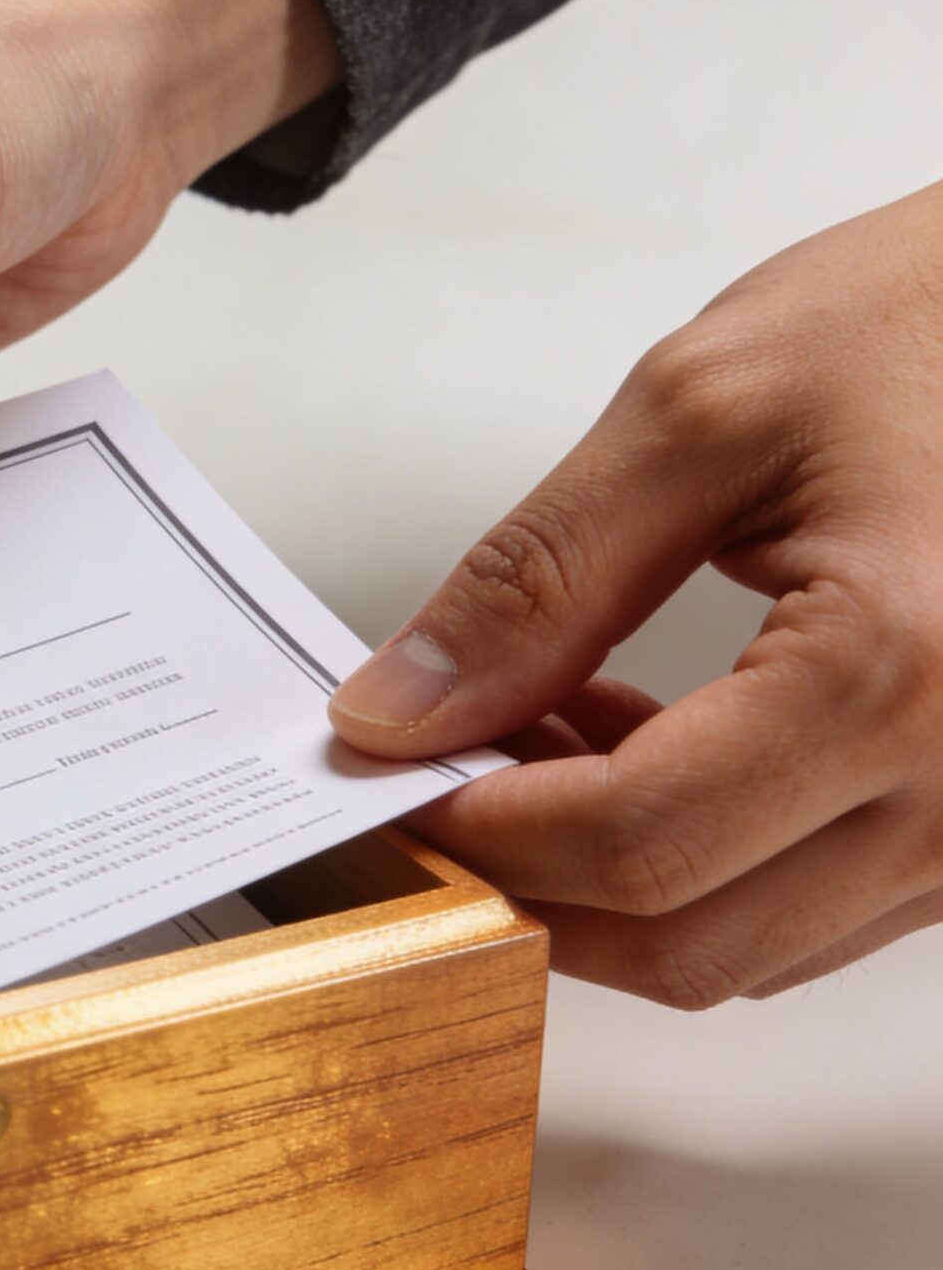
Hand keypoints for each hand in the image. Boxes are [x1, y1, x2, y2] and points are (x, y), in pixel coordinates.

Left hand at [330, 179, 942, 1005]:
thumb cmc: (928, 322)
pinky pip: (809, 909)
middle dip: (529, 872)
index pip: (630, 843)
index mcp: (901, 673)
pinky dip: (695, 858)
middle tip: (434, 756)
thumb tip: (398, 714)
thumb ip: (536, 584)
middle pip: (684, 940)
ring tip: (534, 719)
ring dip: (606, 872)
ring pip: (742, 948)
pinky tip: (638, 737)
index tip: (382, 772)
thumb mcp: (699, 414)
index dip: (476, 829)